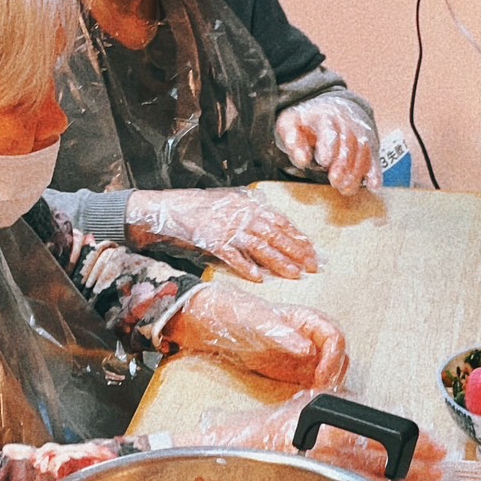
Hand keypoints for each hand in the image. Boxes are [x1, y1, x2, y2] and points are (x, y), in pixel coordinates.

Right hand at [125, 189, 317, 281]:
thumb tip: (270, 220)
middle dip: (297, 252)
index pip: (280, 221)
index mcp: (248, 204)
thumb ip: (249, 210)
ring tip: (295, 275)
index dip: (298, 237)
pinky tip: (260, 278)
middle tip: (313, 266)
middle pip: (276, 235)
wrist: (167, 208)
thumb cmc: (198, 207)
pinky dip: (247, 268)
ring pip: (261, 247)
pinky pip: (234, 257)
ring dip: (279, 262)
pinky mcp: (213, 241)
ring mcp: (227, 228)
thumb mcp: (228, 201)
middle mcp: (241, 215)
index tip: (313, 250)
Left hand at [166, 285, 347, 387]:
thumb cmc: (239, 313)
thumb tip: (308, 349)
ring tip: (314, 395)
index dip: (333, 358)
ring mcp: (304, 355)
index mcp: (308, 320)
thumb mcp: (259, 322)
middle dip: (334, 374)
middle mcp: (311, 337)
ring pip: (330, 371)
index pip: (335, 338)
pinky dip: (315, 391)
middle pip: (339, 356)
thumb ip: (284, 335)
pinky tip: (306, 397)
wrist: (217, 324)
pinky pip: (314, 382)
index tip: (323, 375)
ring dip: (328, 384)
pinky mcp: (294, 371)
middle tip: (320, 390)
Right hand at [184, 392, 445, 480]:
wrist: (221, 452)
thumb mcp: (300, 413)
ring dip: (400, 480)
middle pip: (377, 450)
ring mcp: (310, 463)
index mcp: (320, 413)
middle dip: (413, 460)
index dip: (408, 436)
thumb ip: (336, 421)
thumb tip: (377, 434)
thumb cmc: (259, 435)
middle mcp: (317, 437)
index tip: (432, 443)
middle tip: (439, 466)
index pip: (375, 426)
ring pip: (366, 475)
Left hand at [274, 94, 380, 196]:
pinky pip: (375, 157)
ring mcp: (361, 132)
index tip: (324, 161)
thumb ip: (292, 139)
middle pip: (350, 141)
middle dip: (343, 163)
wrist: (335, 108)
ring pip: (364, 151)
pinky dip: (375, 172)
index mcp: (324, 115)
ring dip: (356, 172)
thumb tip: (302, 159)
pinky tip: (373, 185)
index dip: (329, 145)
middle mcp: (346, 121)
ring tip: (345, 188)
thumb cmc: (308, 121)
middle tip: (335, 180)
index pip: (329, 129)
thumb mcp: (291, 123)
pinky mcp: (371, 144)